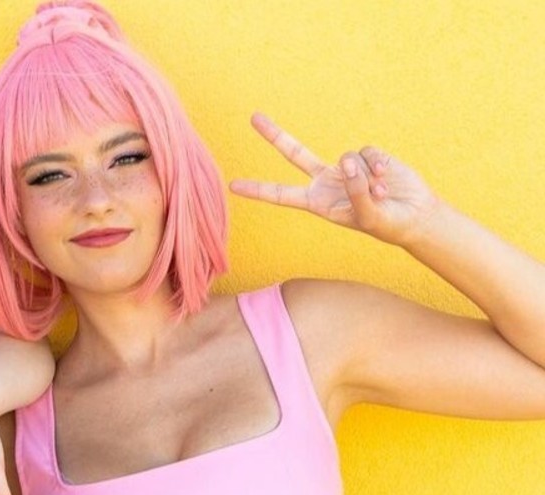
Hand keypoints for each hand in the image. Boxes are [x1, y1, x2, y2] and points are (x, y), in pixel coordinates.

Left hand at [229, 113, 440, 246]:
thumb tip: (347, 163)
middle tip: (253, 118)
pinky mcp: (366, 155)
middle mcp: (326, 182)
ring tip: (379, 192)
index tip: (233, 187)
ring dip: (365, 174)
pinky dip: (377, 165)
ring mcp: (345, 167)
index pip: (282, 195)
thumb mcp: (368, 216)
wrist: (413, 214)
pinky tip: (386, 178)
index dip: (259, 189)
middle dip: (275, 136)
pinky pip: (366, 152)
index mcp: (317, 203)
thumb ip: (356, 192)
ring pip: (347, 156)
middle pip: (295, 154)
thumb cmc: (387, 224)